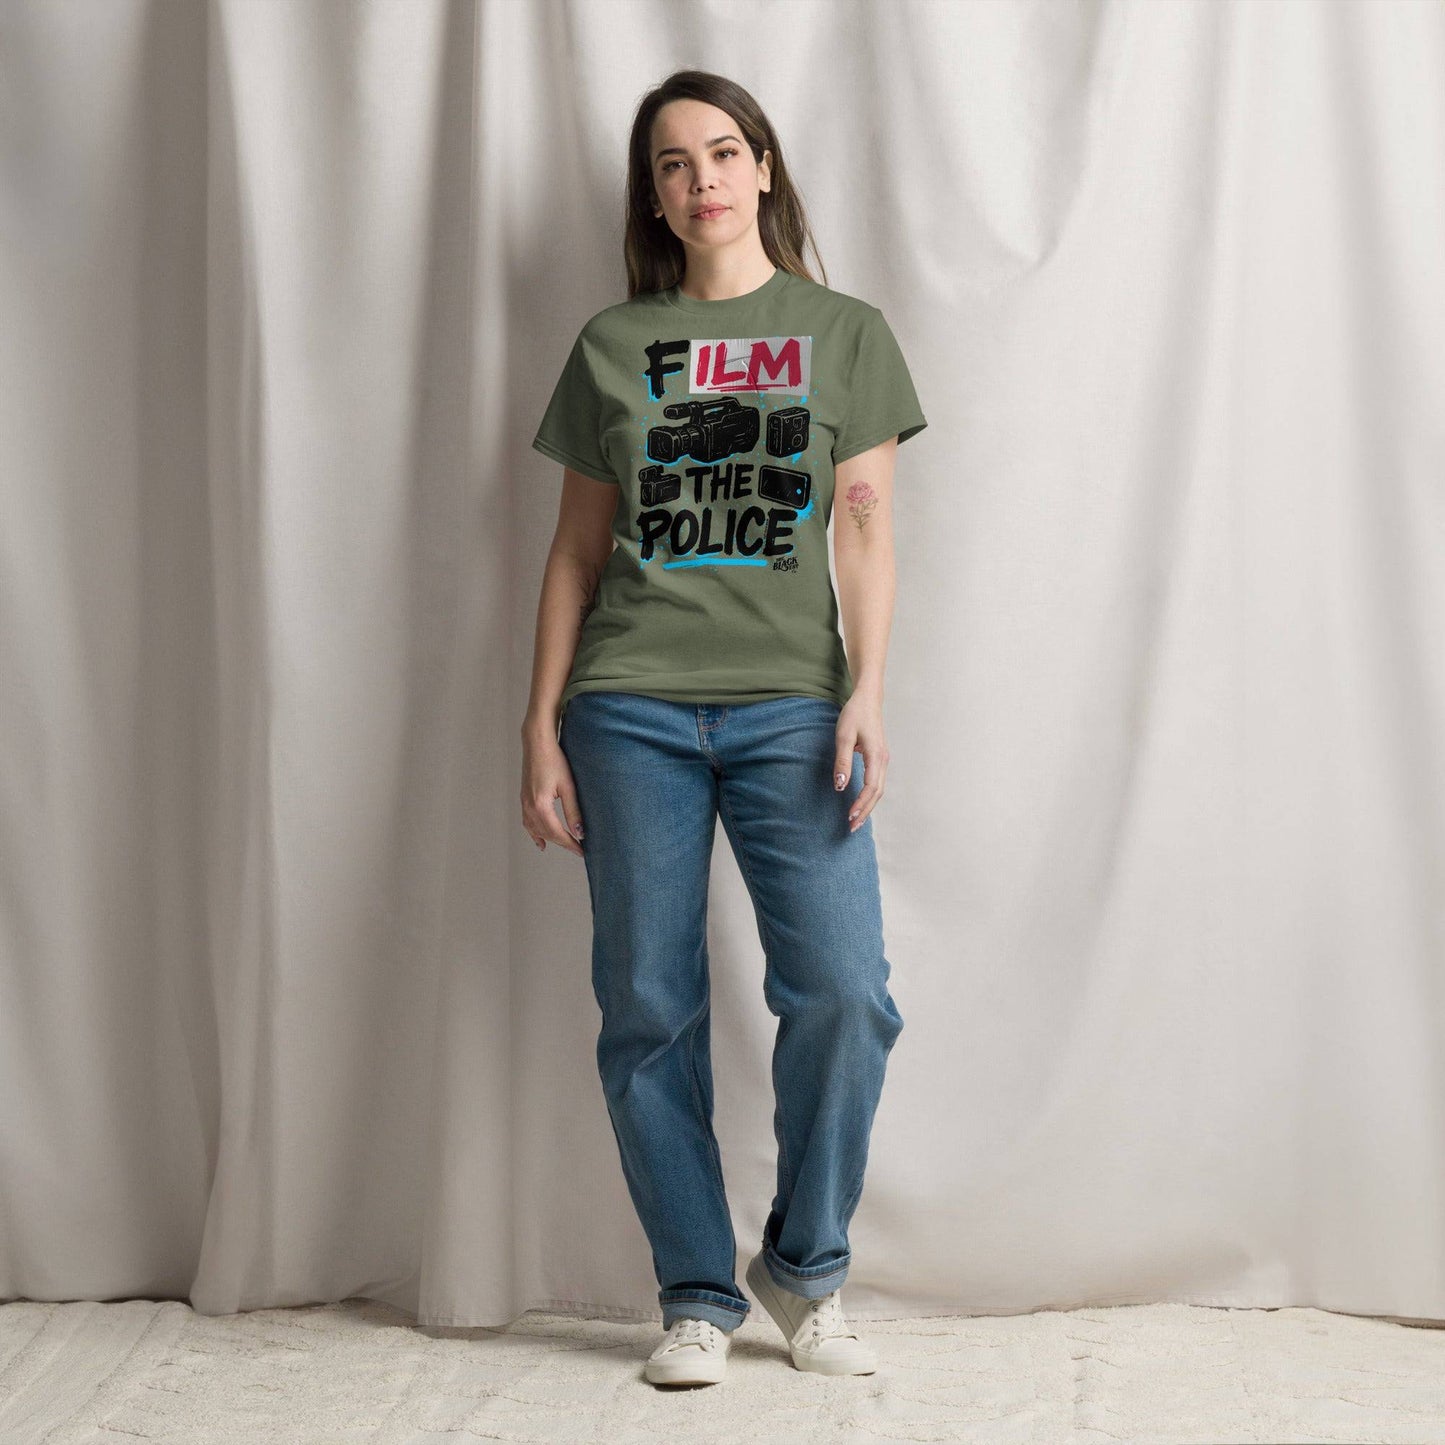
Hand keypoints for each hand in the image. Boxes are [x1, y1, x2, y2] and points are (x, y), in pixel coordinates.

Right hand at [521, 731, 584, 856]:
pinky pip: (527, 823)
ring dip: (551, 839)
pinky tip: (541, 842)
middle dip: (563, 843)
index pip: (558, 833)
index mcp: (540, 806)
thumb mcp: (568, 787)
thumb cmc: (554, 760)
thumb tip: (580, 833)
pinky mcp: (524, 798)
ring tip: (565, 846)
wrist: (537, 744)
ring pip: (536, 830)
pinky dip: (534, 834)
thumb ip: (573, 811)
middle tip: (579, 849)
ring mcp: (524, 803)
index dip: (571, 844)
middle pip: (547, 834)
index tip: (582, 851)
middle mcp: (529, 807)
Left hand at [833, 691, 887, 833]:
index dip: (861, 804)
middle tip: (852, 827)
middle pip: (877, 793)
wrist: (867, 699)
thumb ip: (842, 761)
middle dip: (866, 811)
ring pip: (878, 789)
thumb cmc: (854, 715)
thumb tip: (841, 786)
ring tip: (856, 820)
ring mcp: (883, 760)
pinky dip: (870, 796)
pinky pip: (877, 782)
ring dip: (868, 805)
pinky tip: (861, 803)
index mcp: (876, 756)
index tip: (850, 817)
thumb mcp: (843, 736)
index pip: (871, 788)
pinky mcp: (879, 759)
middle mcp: (883, 760)